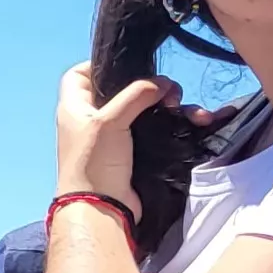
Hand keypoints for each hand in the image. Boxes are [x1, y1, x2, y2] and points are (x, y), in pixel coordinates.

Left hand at [58, 62, 174, 208]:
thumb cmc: (95, 161)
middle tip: (169, 92)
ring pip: (145, 110)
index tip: (128, 64)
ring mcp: (113, 136)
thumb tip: (160, 83)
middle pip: (121, 90)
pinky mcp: (132, 151)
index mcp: (74, 108)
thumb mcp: (109, 121)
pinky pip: (156, 129)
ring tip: (183, 107)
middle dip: (149, 86)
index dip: (99, 65)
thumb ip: (135, 94)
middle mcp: (91, 120)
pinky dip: (175, 123)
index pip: (79, 75)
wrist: (102, 208)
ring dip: (168, 105)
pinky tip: (197, 121)